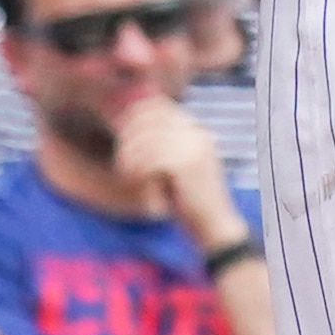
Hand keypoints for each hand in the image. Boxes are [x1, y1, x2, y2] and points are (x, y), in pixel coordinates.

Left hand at [111, 94, 237, 244]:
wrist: (214, 227)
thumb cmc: (191, 200)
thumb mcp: (180, 165)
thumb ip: (163, 145)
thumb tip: (129, 125)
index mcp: (196, 130)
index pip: (159, 106)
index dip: (135, 115)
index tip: (120, 131)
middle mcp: (197, 133)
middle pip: (150, 122)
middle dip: (129, 139)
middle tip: (121, 161)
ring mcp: (194, 147)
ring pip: (147, 142)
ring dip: (130, 158)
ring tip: (125, 174)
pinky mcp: (187, 164)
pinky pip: (151, 161)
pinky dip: (138, 172)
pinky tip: (135, 182)